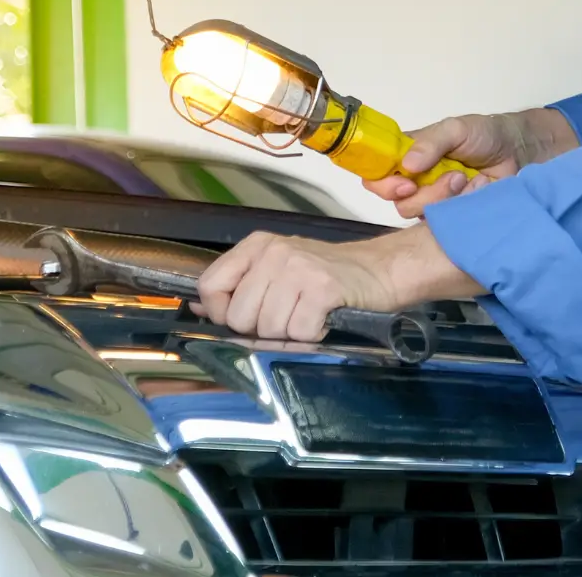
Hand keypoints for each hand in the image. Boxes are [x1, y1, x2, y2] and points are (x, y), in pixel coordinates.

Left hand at [194, 227, 481, 342]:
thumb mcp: (278, 269)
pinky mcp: (322, 289)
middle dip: (261, 329)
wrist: (380, 270)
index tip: (245, 318)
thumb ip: (240, 287)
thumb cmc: (327, 276)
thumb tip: (201, 310)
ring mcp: (298, 268)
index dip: (223, 313)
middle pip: (238, 317)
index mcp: (256, 245)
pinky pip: (299, 333)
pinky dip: (313, 335)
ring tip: (308, 315)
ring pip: (268, 329)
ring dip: (290, 333)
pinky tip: (323, 320)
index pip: (210, 287)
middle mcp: (273, 252)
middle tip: (288, 317)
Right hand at [367, 107, 576, 218]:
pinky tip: (478, 192)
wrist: (520, 152)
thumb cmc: (485, 135)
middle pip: (397, 201)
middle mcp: (416, 182)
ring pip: (420, 216)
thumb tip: (407, 164)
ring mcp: (436, 202)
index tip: (405, 183)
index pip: (377, 175)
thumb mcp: (456, 129)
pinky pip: (445, 225)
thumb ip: (430, 142)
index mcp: (408, 157)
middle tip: (451, 177)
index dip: (382, 183)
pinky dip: (462, 208)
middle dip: (423, 193)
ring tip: (468, 180)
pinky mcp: (454, 219)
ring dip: (444, 198)